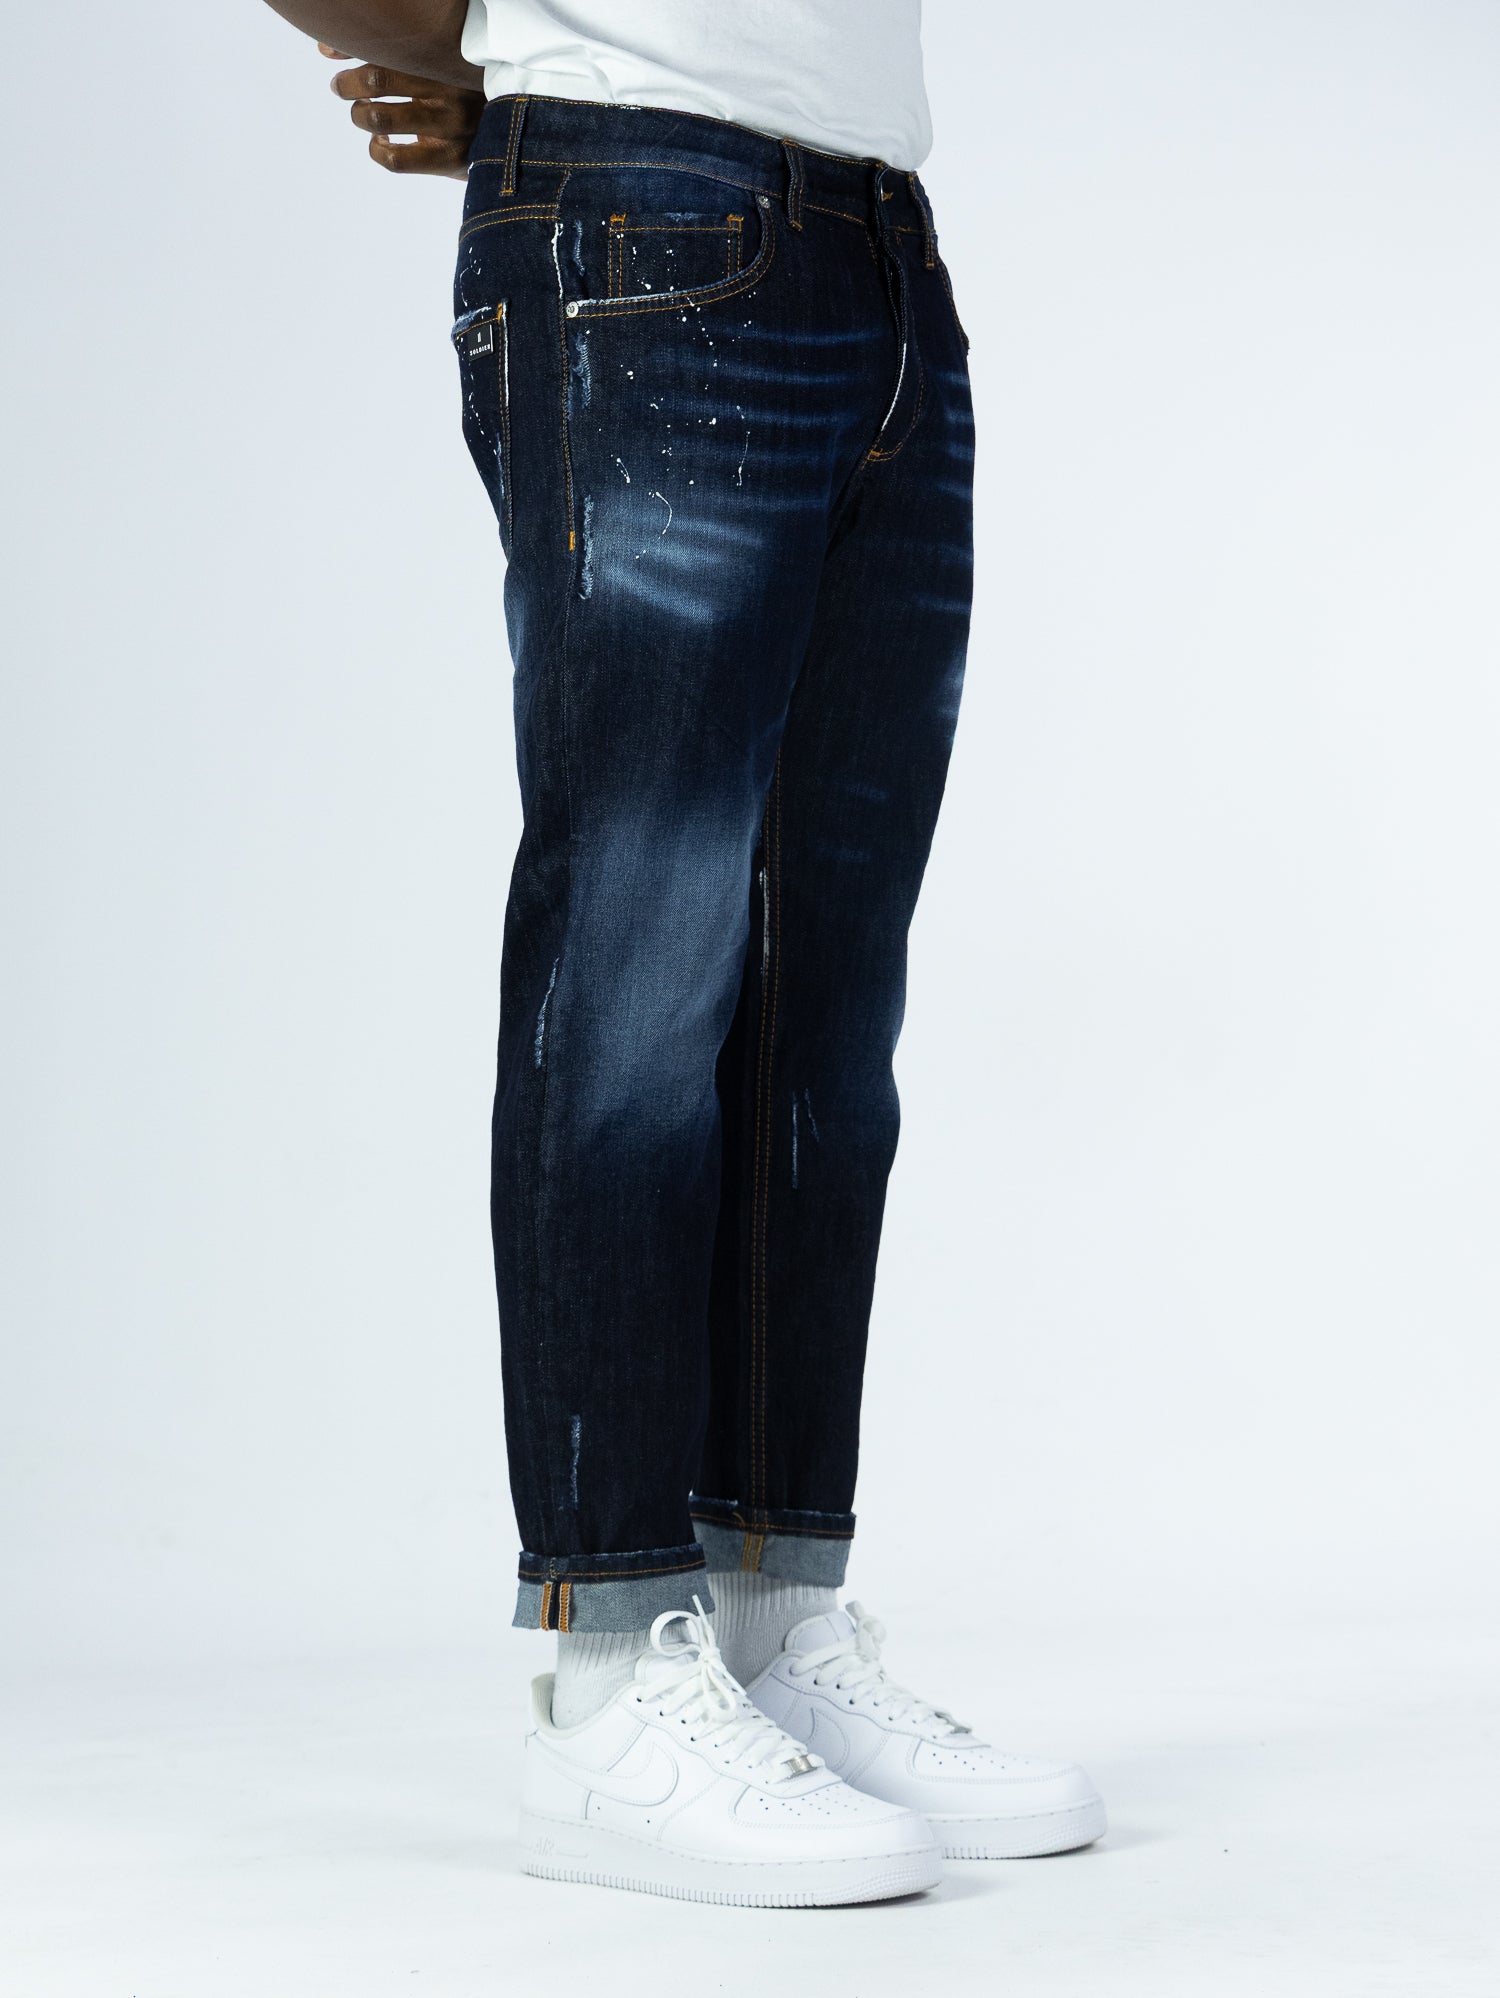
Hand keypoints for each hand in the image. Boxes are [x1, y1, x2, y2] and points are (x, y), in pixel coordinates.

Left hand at [321, 43, 482, 178]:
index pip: (385, 47)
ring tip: (362, 114)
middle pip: (375, 78)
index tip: (328, 52)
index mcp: (445, 59)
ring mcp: (449, 126)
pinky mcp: (449, 159)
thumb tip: (328, 48)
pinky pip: (395, 159)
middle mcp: (447, 88)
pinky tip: (382, 143)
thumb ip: (401, 55)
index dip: (346, 47)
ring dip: (359, 115)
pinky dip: (378, 150)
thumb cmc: (469, 96)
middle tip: (341, 87)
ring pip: (378, 118)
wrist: (518, 138)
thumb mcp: (444, 68)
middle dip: (347, 84)